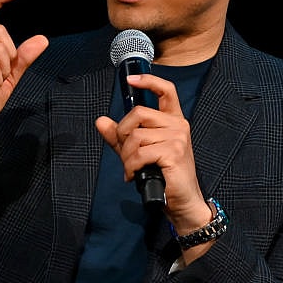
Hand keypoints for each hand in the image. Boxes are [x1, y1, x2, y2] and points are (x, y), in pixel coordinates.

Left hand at [95, 73, 210, 232]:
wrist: (181, 202)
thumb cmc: (163, 177)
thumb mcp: (138, 152)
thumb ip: (120, 137)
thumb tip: (101, 121)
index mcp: (173, 121)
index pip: (166, 91)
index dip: (148, 81)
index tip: (131, 80)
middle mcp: (178, 125)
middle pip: (138, 114)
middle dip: (122, 134)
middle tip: (125, 154)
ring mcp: (177, 138)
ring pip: (135, 136)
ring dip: (126, 157)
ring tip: (131, 169)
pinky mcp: (173, 152)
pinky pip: (139, 153)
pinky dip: (130, 166)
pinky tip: (134, 175)